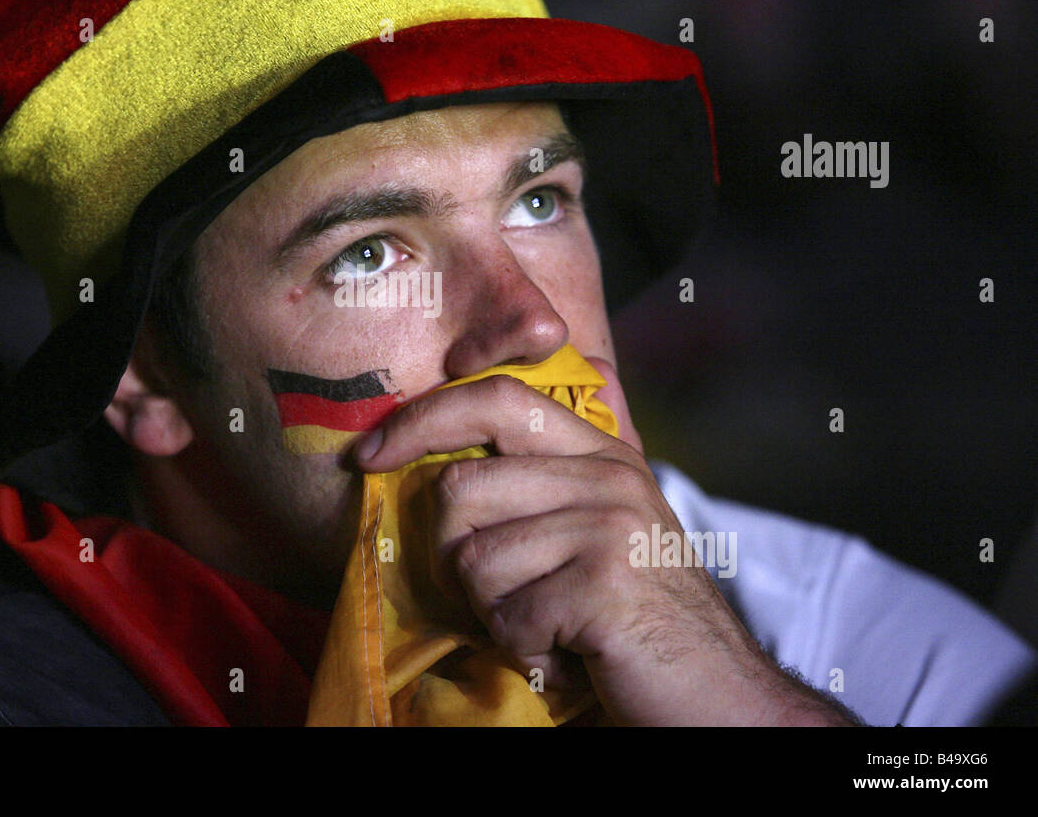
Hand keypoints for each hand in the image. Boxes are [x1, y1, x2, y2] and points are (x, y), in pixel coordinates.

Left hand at [356, 358, 855, 724]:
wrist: (721, 694)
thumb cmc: (643, 614)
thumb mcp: (605, 525)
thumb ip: (554, 471)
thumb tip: (485, 418)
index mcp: (602, 452)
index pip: (496, 398)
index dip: (422, 419)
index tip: (371, 454)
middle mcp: (608, 477)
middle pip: (461, 489)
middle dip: (457, 554)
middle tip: (505, 591)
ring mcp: (610, 528)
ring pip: (474, 559)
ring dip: (496, 611)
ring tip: (550, 622)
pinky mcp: (604, 586)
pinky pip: (506, 615)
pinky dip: (524, 648)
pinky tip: (569, 650)